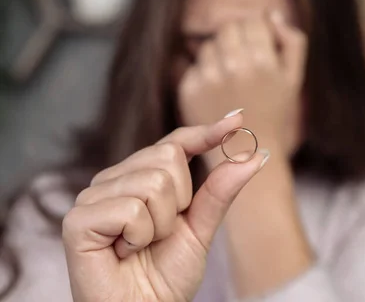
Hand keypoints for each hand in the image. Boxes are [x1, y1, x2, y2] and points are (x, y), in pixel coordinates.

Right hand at [62, 112, 268, 301]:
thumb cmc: (166, 276)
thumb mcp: (201, 228)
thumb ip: (221, 190)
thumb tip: (254, 154)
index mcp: (140, 178)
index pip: (174, 143)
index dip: (205, 132)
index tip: (238, 118)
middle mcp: (114, 180)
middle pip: (167, 157)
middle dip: (180, 202)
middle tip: (161, 233)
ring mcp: (93, 197)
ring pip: (153, 183)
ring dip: (161, 224)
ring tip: (141, 245)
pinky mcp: (79, 219)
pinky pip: (131, 208)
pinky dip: (140, 236)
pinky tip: (124, 251)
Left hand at [177, 11, 306, 158]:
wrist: (248, 154)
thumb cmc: (274, 114)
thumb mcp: (293, 79)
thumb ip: (292, 42)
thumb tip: (271, 14)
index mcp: (263, 61)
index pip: (252, 21)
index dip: (257, 33)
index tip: (260, 50)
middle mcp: (234, 66)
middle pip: (228, 28)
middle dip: (237, 40)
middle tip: (245, 63)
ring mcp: (209, 79)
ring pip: (209, 45)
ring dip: (219, 56)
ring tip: (231, 80)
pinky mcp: (189, 90)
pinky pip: (195, 66)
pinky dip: (205, 75)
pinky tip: (218, 94)